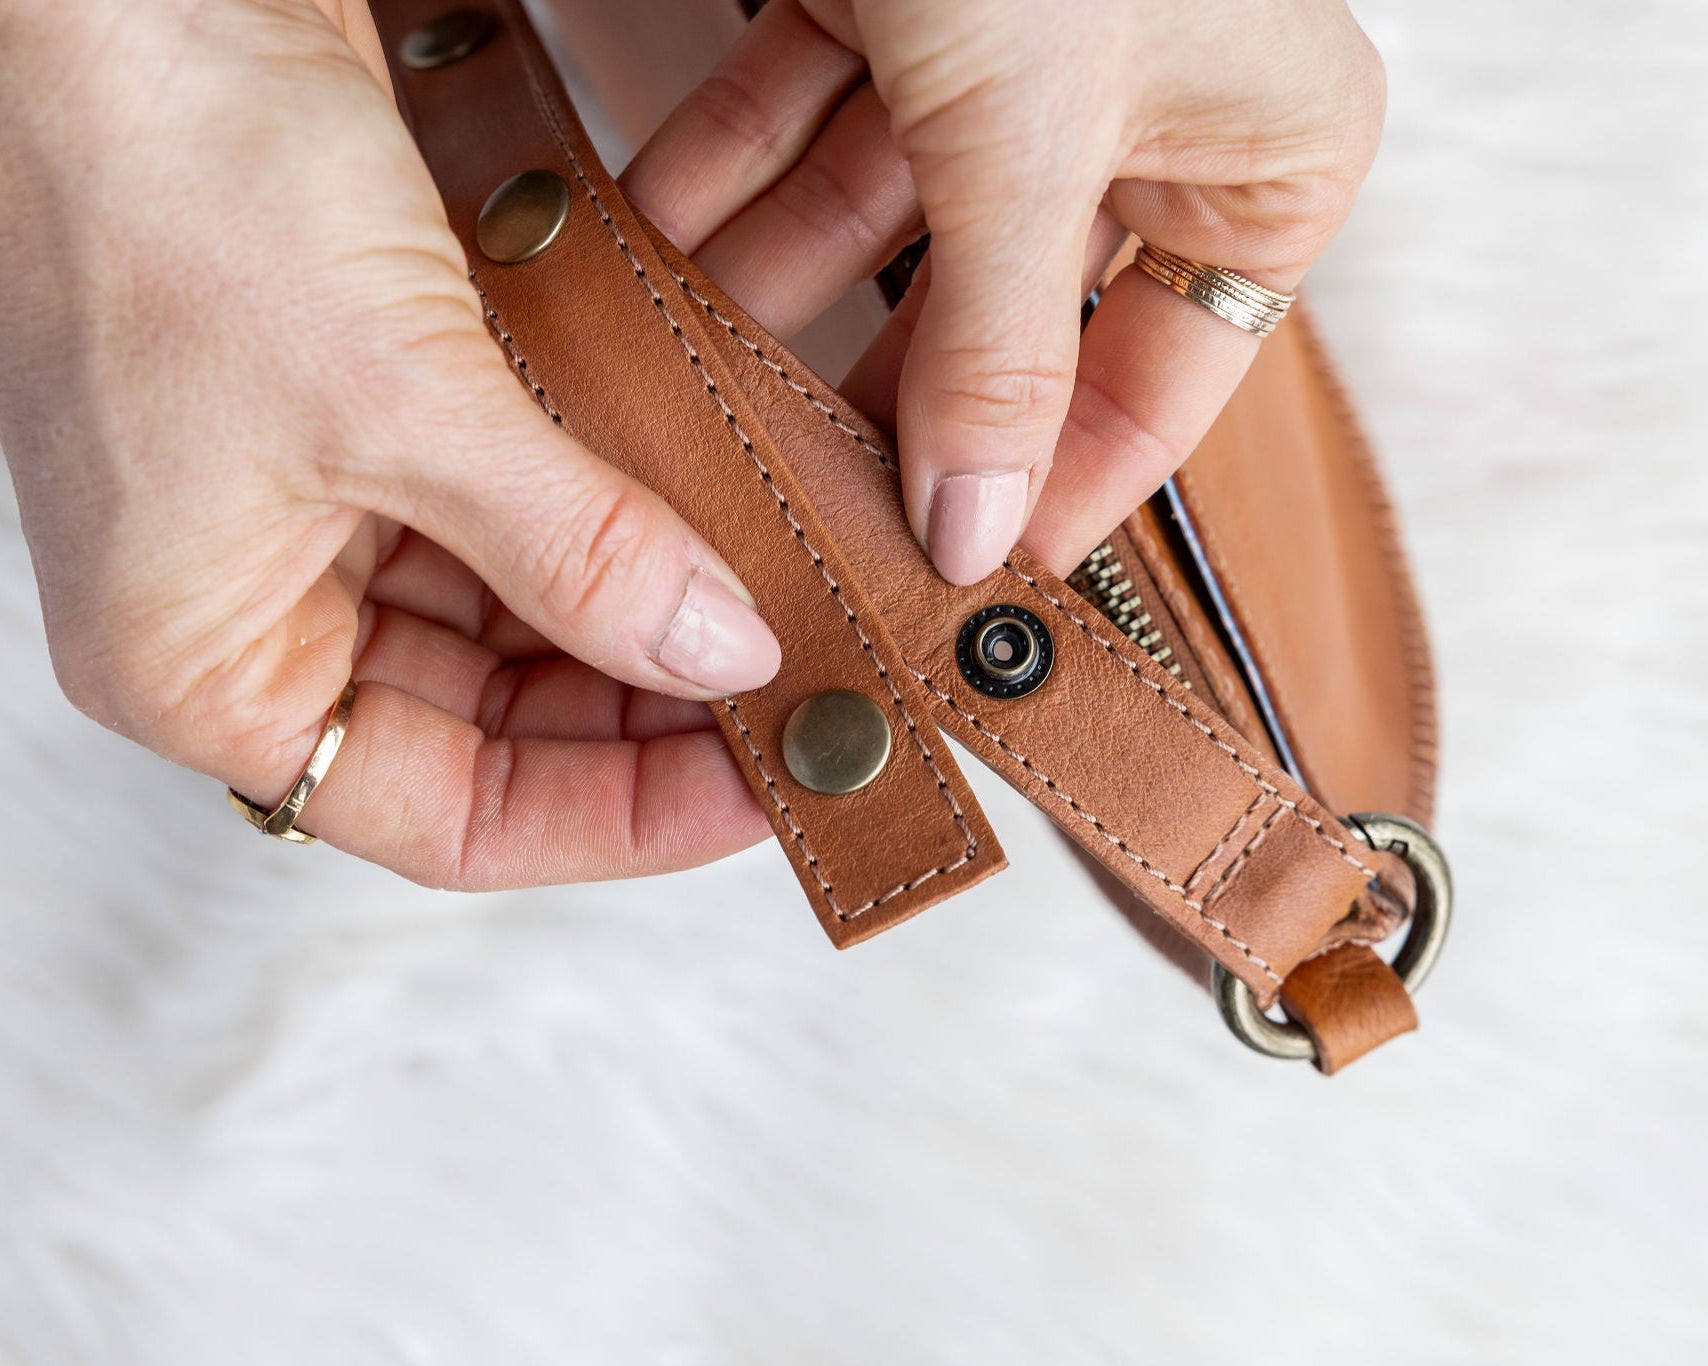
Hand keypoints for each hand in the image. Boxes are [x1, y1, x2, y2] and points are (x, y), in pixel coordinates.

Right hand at [0, 0, 821, 886]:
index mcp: (202, 664)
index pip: (450, 817)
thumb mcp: (396, 398)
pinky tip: (707, 523)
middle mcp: (257, 608)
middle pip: (496, 729)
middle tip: (796, 701)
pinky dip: (611, 524)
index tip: (758, 792)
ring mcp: (314, 516)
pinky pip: (515, 516)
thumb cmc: (165, 172)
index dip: (618, 821)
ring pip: (519, 626)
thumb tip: (715, 652)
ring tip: (777, 616)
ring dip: (644, 619)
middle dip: (650, 715)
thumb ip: (574, 547)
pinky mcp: (369, 425)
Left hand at [627, 0, 1384, 582]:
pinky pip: (825, 119)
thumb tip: (982, 530)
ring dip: (785, 284)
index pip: (1169, 380)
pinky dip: (741, 166)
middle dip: (889, 386)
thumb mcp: (1028, 138)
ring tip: (700, 358)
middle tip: (808, 486)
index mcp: (1261, 154)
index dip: (1067, 482)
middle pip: (1014, 317)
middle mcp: (1153, 111)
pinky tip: (667, 223)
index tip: (969, 565)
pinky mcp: (908, 2)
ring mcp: (1023, 60)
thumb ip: (1003, 352)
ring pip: (897, 228)